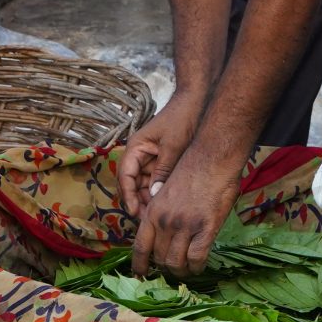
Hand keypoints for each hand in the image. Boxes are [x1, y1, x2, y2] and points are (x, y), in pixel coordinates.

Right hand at [116, 96, 201, 217]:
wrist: (197, 101)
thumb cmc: (182, 119)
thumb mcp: (173, 147)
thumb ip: (163, 171)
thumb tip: (154, 196)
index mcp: (135, 148)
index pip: (125, 177)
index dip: (128, 196)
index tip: (135, 212)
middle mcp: (138, 154)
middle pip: (131, 183)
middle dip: (137, 200)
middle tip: (147, 220)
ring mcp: (149, 158)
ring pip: (143, 184)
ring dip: (148, 198)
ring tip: (157, 215)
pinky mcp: (161, 160)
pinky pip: (155, 179)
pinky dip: (158, 190)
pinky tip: (165, 203)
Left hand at [132, 143, 242, 275]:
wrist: (212, 158)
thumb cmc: (192, 170)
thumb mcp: (166, 192)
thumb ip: (162, 213)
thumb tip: (162, 234)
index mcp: (152, 212)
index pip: (140, 247)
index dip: (140, 265)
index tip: (141, 275)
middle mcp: (164, 222)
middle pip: (159, 258)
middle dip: (166, 268)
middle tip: (175, 269)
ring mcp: (184, 226)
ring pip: (176, 262)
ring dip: (182, 271)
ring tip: (188, 271)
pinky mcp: (205, 227)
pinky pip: (196, 258)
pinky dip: (197, 267)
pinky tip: (200, 266)